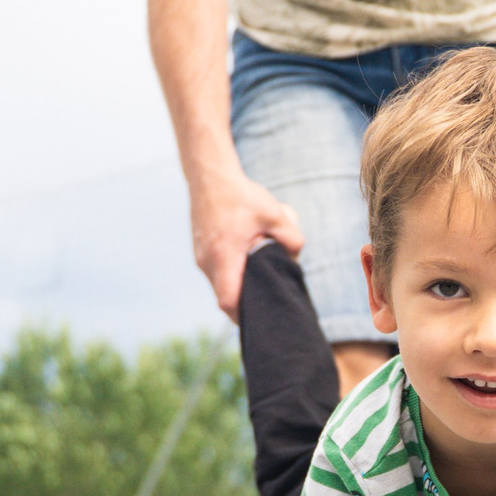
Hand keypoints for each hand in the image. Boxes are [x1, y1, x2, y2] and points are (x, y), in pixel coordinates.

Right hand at [189, 168, 302, 322]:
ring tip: (258, 277)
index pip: (228, 302)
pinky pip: (215, 273)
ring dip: (237, 286)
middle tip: (266, 303)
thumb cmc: (241, 195)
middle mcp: (208, 262)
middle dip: (244, 304)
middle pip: (224, 298)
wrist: (209, 176)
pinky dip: (229, 274)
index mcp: (224, 256)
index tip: (259, 319)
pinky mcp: (199, 252)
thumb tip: (296, 259)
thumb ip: (292, 238)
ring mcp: (200, 258)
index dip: (242, 316)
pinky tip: (246, 264)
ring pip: (219, 285)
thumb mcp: (275, 213)